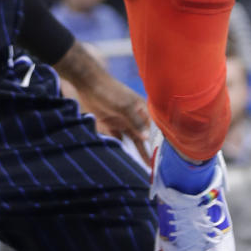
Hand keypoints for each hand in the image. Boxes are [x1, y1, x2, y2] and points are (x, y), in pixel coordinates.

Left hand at [55, 43, 151, 164]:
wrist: (88, 83)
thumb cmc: (110, 91)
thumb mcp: (124, 105)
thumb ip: (135, 121)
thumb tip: (146, 137)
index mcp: (141, 109)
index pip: (153, 128)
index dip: (158, 141)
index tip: (162, 157)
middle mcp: (134, 116)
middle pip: (143, 136)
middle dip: (148, 150)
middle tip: (153, 167)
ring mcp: (123, 120)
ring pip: (133, 139)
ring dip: (137, 151)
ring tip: (143, 167)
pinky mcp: (111, 123)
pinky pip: (119, 138)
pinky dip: (122, 146)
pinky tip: (125, 158)